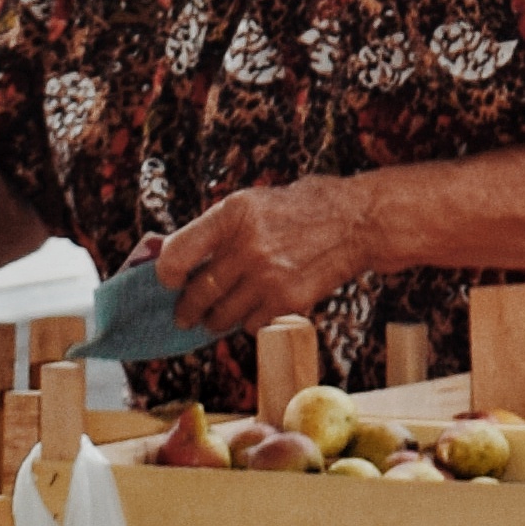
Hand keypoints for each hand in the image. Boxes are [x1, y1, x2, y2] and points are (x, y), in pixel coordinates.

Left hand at [155, 180, 373, 337]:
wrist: (358, 222)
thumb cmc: (305, 207)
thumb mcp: (255, 201)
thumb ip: (219, 227)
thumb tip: (178, 254)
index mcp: (233, 213)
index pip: (177, 253)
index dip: (166, 274)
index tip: (168, 281)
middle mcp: (246, 245)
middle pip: (197, 292)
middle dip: (186, 309)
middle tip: (184, 314)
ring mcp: (268, 276)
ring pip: (221, 315)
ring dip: (214, 320)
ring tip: (215, 317)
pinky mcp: (288, 300)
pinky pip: (251, 324)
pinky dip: (249, 322)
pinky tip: (255, 310)